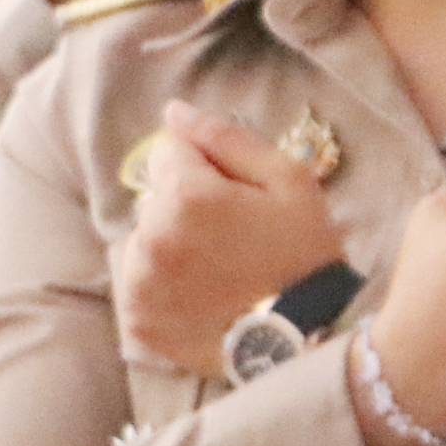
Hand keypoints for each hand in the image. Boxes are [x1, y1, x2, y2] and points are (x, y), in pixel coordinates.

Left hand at [110, 103, 343, 374]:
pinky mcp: (136, 318)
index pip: (168, 152)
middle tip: (232, 234)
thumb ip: (226, 138)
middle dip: (184, 205)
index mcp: (186, 195)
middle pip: (154, 196)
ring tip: (216, 268)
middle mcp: (151, 236)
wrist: (308, 333)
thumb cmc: (305, 250)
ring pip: (143, 238)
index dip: (205, 167)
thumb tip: (173, 112)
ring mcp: (138, 281)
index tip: (236, 194)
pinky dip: (161, 282)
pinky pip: (137, 281)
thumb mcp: (288, 179)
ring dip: (170, 243)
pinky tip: (200, 293)